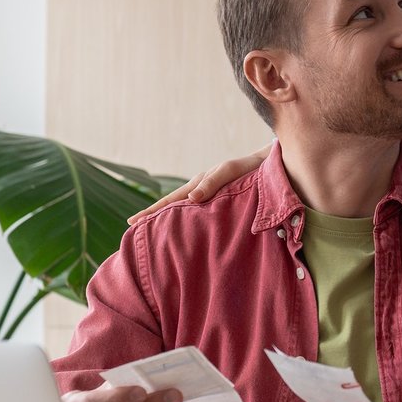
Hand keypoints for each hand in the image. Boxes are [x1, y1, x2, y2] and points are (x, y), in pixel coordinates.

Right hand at [129, 148, 268, 223]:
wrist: (269, 166)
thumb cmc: (249, 168)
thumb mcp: (229, 172)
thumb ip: (211, 183)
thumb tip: (191, 198)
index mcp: (198, 186)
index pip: (169, 201)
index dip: (151, 212)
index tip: (132, 222)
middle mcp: (200, 193)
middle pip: (171, 207)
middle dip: (152, 217)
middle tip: (132, 230)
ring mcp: (209, 200)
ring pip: (183, 213)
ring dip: (168, 222)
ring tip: (153, 235)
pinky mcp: (220, 206)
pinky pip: (198, 217)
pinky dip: (186, 224)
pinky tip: (185, 235)